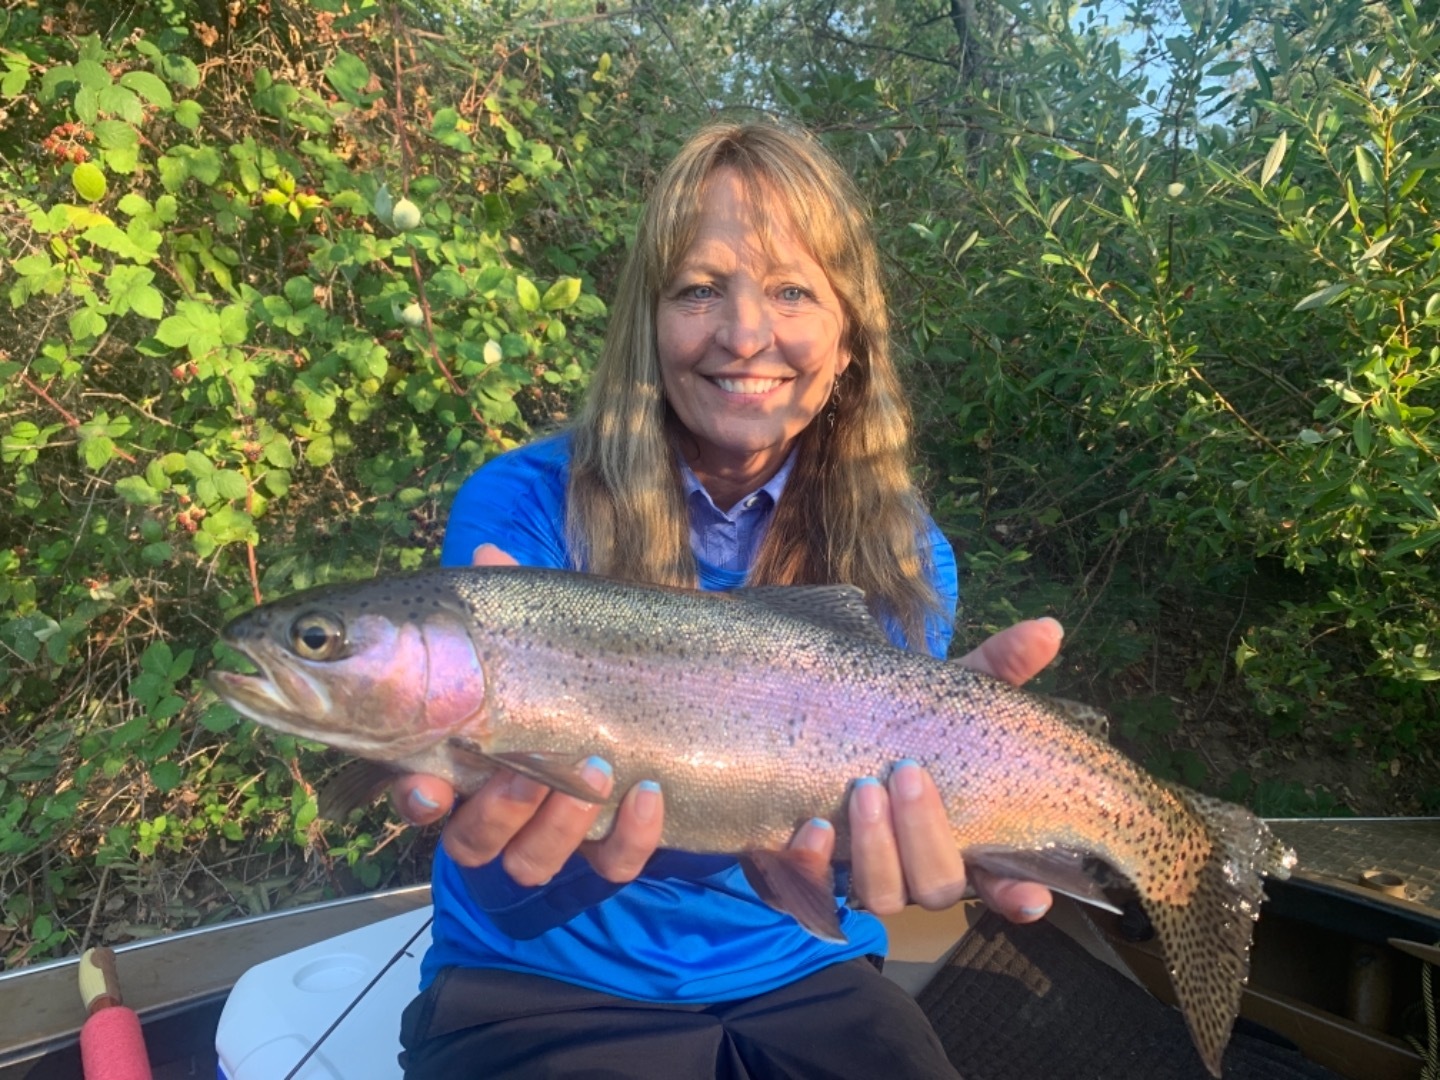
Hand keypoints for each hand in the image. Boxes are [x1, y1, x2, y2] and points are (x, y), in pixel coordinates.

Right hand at [389, 544, 665, 884]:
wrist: (670, 701)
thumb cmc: (573, 666)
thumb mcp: (542, 629)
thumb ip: (510, 601)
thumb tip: (488, 554)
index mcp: (471, 758)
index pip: (421, 792)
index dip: (416, 799)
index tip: (429, 786)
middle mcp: (504, 808)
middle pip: (472, 842)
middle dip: (495, 813)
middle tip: (525, 772)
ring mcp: (559, 834)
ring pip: (531, 862)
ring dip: (557, 826)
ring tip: (596, 772)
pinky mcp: (615, 846)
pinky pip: (612, 865)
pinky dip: (631, 837)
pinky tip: (650, 792)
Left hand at [793, 618, 1064, 923]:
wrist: (827, 724)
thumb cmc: (905, 721)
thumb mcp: (948, 695)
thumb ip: (997, 668)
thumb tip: (1048, 628)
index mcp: (966, 838)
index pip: (1003, 887)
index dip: (1017, 898)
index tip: (1029, 896)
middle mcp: (919, 868)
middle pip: (937, 886)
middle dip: (924, 836)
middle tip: (908, 773)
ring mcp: (867, 875)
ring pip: (881, 895)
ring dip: (875, 848)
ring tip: (864, 787)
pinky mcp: (813, 873)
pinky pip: (811, 890)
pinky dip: (814, 863)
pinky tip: (813, 827)